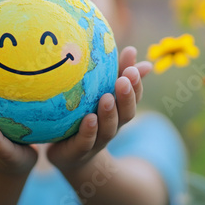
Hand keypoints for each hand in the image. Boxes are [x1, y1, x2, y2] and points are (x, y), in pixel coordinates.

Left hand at [47, 46, 151, 170]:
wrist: (67, 155)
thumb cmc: (84, 117)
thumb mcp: (99, 93)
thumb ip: (114, 73)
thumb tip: (132, 50)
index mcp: (118, 112)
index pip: (133, 98)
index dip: (136, 85)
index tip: (133, 68)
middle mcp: (111, 126)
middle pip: (126, 114)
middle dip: (127, 97)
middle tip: (124, 80)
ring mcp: (97, 140)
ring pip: (108, 129)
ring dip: (109, 113)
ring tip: (107, 98)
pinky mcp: (78, 150)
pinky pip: (86, 141)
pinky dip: (89, 131)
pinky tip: (89, 119)